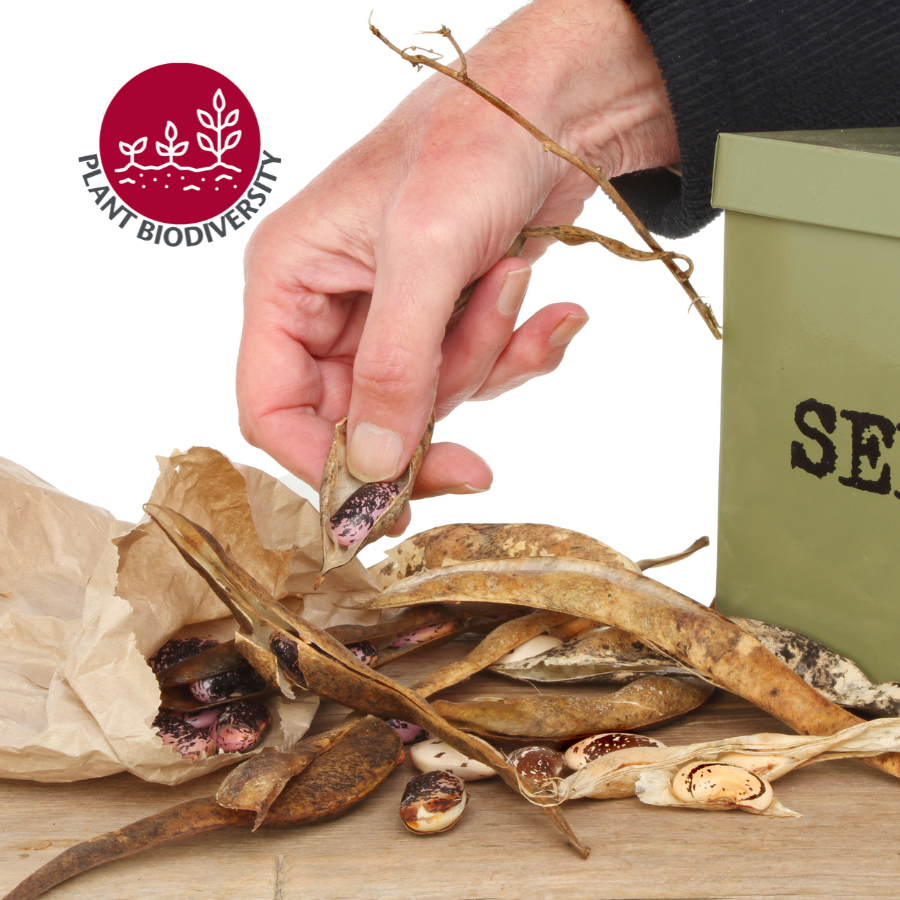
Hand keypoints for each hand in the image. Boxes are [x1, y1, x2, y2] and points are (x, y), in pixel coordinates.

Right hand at [238, 0, 677, 529]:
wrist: (554, 108)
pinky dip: (517, 352)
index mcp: (289, 283)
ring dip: (482, 359)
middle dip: (426, 423)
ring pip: (424, 401)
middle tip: (477, 464)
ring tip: (510, 278)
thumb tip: (373, 469)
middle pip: (358, 421)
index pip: (272, 408)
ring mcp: (390, 319)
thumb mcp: (424, 252)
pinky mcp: (445, 321)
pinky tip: (553, 311)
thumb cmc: (471, 144)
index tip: (385, 508)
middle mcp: (329, 308)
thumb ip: (394, 366)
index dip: (321, 467)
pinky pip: (473, 374)